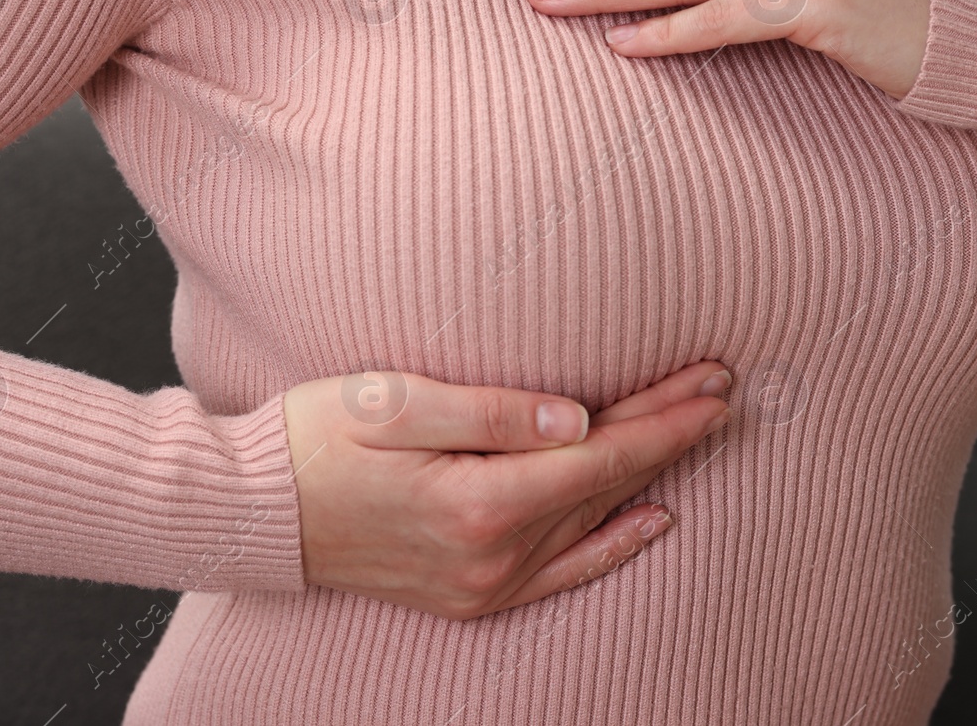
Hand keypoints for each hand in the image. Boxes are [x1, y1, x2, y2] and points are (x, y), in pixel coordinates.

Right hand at [281, 359, 731, 619]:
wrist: (256, 509)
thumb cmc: (315, 438)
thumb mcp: (395, 403)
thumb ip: (493, 411)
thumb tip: (582, 419)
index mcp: (477, 502)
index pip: (601, 454)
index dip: (664, 419)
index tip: (710, 383)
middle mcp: (491, 556)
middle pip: (606, 484)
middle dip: (670, 432)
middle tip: (720, 386)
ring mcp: (483, 584)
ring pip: (592, 519)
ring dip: (650, 472)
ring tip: (697, 427)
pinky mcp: (472, 593)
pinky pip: (564, 573)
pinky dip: (614, 545)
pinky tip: (655, 519)